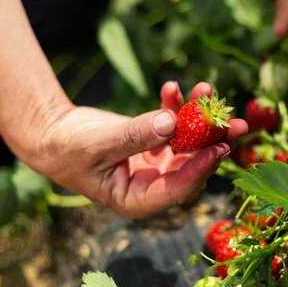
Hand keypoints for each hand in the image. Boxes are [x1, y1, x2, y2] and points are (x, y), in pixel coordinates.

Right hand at [27, 82, 247, 217]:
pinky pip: (172, 124)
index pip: (178, 188)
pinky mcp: (153, 142)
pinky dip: (174, 106)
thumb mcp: (99, 144)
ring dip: (199, 118)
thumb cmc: (67, 149)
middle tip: (237, 123)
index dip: (200, 168)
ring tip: (207, 89)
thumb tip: (171, 123)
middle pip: (192, 165)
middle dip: (213, 141)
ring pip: (187, 142)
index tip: (220, 147)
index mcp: (138, 200)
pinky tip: (172, 86)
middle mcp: (153, 184)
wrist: (51, 134)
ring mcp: (155, 163)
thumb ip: (134, 136)